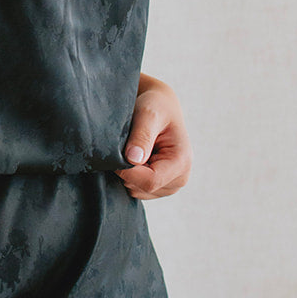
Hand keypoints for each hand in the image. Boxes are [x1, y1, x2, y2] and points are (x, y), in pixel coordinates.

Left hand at [114, 75, 191, 199]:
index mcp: (182, 162)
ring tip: (133, 149)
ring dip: (128, 173)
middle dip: (127, 171)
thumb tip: (133, 159)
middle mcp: (180, 178)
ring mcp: (170, 185)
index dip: (127, 171)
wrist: (160, 107)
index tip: (115, 153)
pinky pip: (136, 189)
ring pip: (137, 191)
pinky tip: (134, 157)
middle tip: (127, 146)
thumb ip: (141, 136)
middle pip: (143, 188)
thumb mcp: (148, 114)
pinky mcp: (160, 186)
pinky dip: (130, 176)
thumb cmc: (156, 107)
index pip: (150, 181)